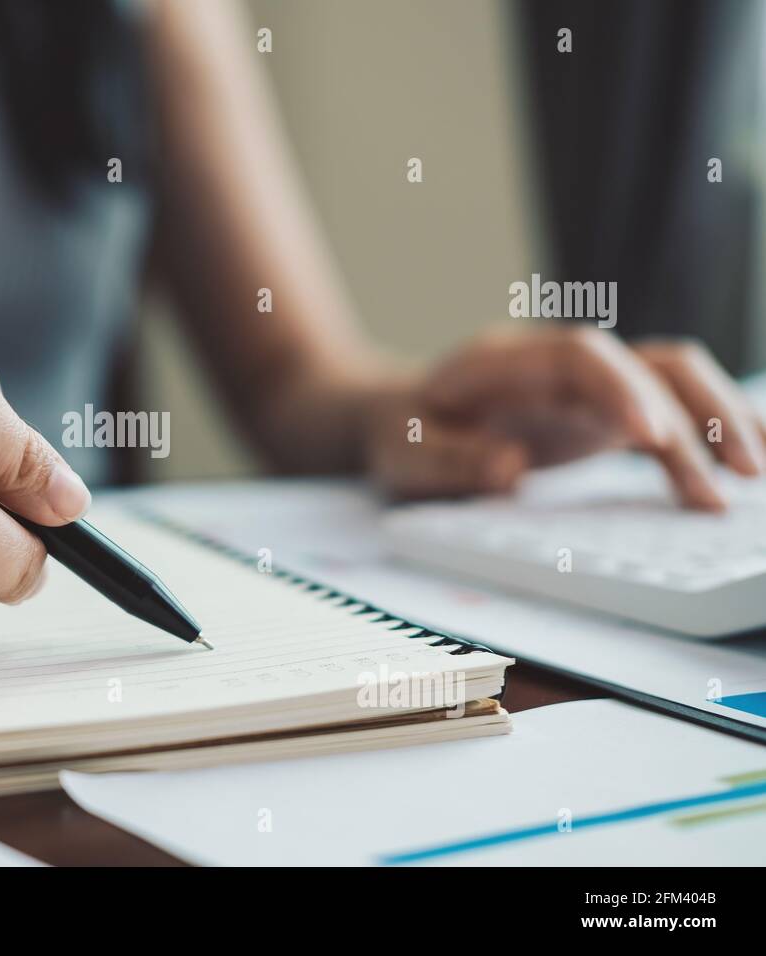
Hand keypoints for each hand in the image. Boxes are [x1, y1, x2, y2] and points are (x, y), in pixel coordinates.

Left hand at [366, 326, 765, 508]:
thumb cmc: (403, 433)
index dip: (623, 389)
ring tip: (753, 479)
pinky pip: (668, 415)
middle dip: (698, 410)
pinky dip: (707, 437)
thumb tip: (509, 467)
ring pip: (673, 384)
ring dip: (718, 423)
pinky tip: (743, 470)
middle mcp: (560, 366)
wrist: (401, 418)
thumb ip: (450, 461)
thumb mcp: (404, 453)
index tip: (653, 439)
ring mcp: (588, 389)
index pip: (582, 357)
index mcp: (507, 361)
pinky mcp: (603, 417)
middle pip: (647, 363)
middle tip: (737, 472)